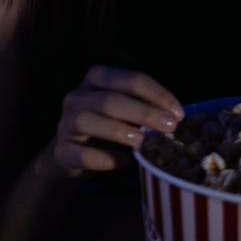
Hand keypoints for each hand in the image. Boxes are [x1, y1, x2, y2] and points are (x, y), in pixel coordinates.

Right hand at [53, 65, 184, 177]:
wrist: (71, 155)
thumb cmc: (107, 126)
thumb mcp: (125, 110)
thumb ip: (144, 107)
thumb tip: (175, 116)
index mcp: (97, 78)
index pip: (130, 79)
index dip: (156, 94)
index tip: (179, 112)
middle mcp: (77, 96)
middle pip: (110, 100)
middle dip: (143, 112)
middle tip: (170, 126)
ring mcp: (66, 123)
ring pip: (90, 121)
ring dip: (119, 130)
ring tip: (142, 140)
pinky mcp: (61, 151)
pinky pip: (81, 154)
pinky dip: (104, 159)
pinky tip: (123, 161)